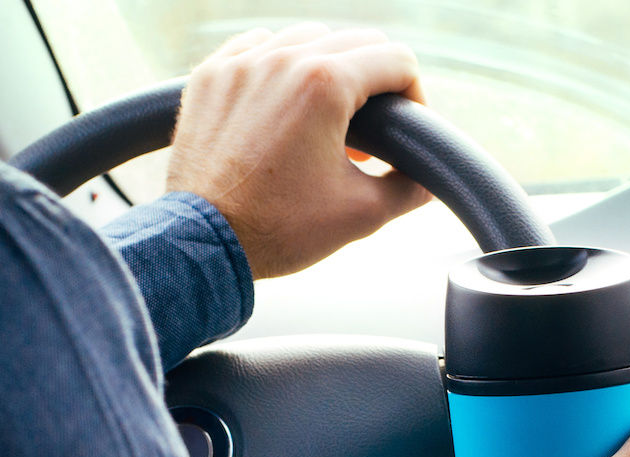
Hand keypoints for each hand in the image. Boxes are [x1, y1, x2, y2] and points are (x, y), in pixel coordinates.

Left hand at [167, 24, 431, 278]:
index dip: (415, 96)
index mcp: (324, 84)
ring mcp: (240, 64)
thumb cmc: (277, 230)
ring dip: (327, 70)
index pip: (397, 61)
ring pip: (305, 38)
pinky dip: (277, 68)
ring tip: (326, 121)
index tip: (405, 130)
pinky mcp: (209, 77)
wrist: (202, 245)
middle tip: (370, 133)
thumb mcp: (361, 215)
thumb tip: (427, 181)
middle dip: (374, 83)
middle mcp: (281, 60)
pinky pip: (256, 48)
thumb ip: (408, 189)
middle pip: (355, 41)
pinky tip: (282, 105)